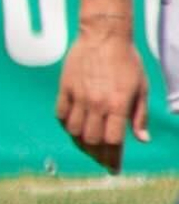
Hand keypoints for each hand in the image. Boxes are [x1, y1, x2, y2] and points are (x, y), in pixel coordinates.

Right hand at [56, 34, 148, 171]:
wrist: (104, 35)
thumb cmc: (127, 61)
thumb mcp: (142, 88)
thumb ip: (140, 116)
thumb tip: (142, 139)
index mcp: (118, 105)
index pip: (113, 142)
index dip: (112, 159)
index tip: (113, 168)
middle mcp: (97, 103)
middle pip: (91, 140)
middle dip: (96, 155)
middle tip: (100, 159)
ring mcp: (79, 95)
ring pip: (74, 130)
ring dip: (80, 142)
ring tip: (86, 145)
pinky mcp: (65, 87)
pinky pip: (61, 113)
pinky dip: (66, 124)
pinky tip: (73, 126)